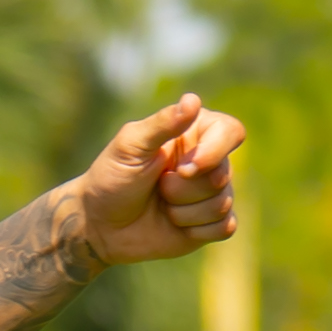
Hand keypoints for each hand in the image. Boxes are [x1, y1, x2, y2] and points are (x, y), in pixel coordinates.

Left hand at [67, 94, 244, 266]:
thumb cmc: (112, 177)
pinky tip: (174, 225)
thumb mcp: (130, 145)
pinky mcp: (211, 223)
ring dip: (184, 211)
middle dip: (183, 188)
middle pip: (223, 174)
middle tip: (157, 186)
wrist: (100, 225)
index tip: (183, 168)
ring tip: (161, 205)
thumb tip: (193, 100)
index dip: (213, 152)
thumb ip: (163, 123)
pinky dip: (196, 230)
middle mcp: (208, 160)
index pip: (231, 132)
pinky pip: (225, 227)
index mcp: (194, 133)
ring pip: (222, 203)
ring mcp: (211, 192)